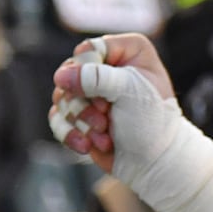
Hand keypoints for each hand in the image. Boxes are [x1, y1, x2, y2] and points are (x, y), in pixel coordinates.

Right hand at [50, 34, 176, 178]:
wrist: (154, 161)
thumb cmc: (153, 121)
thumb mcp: (130, 91)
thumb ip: (95, 78)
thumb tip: (60, 76)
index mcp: (128, 51)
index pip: (89, 50)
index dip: (89, 74)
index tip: (106, 97)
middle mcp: (107, 66)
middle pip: (70, 74)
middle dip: (84, 102)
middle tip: (104, 118)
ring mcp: (91, 91)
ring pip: (62, 97)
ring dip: (81, 121)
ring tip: (104, 135)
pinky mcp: (79, 115)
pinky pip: (57, 118)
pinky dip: (70, 134)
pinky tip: (86, 146)